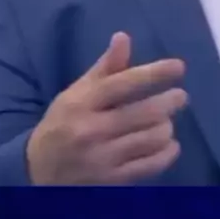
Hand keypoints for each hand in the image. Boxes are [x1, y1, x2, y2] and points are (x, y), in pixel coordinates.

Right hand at [27, 32, 187, 184]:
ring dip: (167, 127)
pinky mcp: (111, 181)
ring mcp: (102, 158)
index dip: (154, 73)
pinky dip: (167, 152)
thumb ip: (105, 67)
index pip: (124, 83)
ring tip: (166, 121)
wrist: (39, 172)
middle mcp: (91, 130)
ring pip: (151, 138)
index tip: (179, 66)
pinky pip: (150, 165)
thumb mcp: (77, 91)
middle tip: (180, 96)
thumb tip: (124, 37)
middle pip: (144, 113)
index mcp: (82, 102)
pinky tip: (169, 144)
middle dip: (170, 102)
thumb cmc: (63, 122)